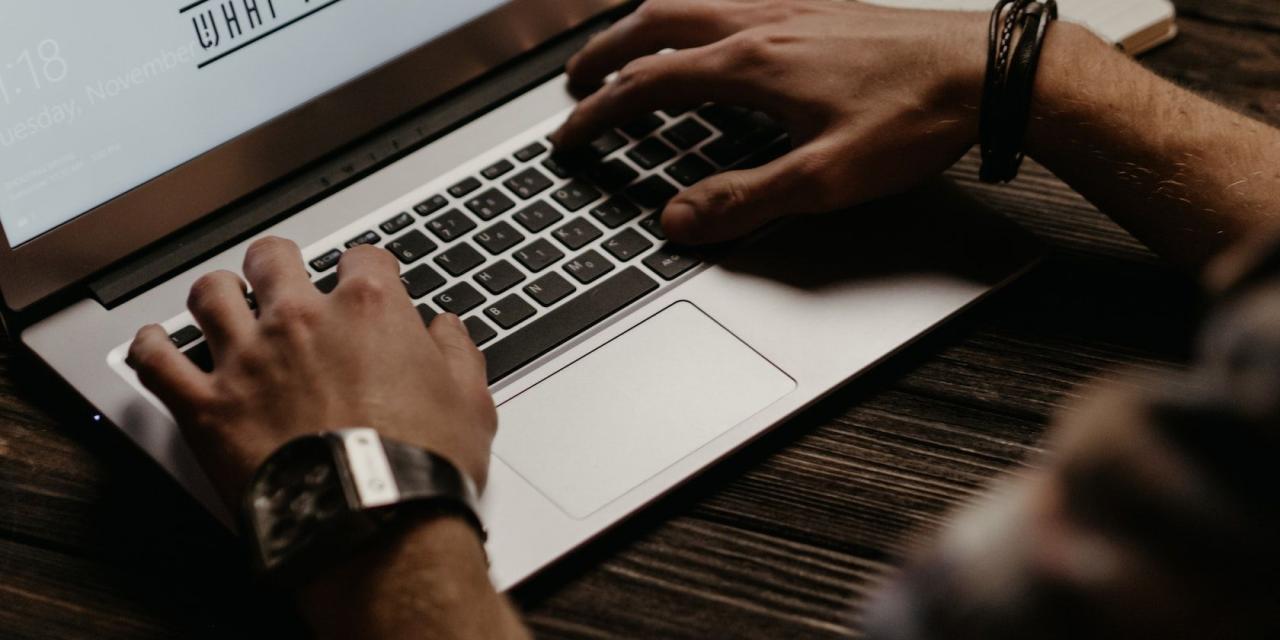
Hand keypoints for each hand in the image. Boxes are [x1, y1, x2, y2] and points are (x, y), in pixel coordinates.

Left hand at [126, 237, 496, 510]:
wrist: (374, 526)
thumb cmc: (422, 467)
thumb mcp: (470, 401)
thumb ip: (457, 351)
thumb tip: (445, 329)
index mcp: (368, 309)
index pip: (362, 256)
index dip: (365, 268)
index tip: (364, 283)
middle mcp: (300, 320)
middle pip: (273, 257)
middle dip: (279, 263)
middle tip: (283, 278)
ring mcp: (247, 360)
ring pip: (210, 294)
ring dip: (218, 294)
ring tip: (224, 302)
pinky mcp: (206, 407)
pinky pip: (155, 360)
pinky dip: (149, 347)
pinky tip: (153, 343)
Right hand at [550, 0, 988, 244]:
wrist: (986, 72)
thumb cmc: (913, 119)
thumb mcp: (824, 179)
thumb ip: (743, 201)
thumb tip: (676, 219)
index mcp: (752, 64)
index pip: (648, 83)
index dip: (599, 112)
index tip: (570, 133)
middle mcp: (763, 24)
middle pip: (657, 24)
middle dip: (606, 53)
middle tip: (576, 80)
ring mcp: (792, 10)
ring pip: (695, 4)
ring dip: (648, 26)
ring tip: (630, 51)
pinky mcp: (821, 10)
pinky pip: (737, 0)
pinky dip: (700, 16)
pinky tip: (716, 35)